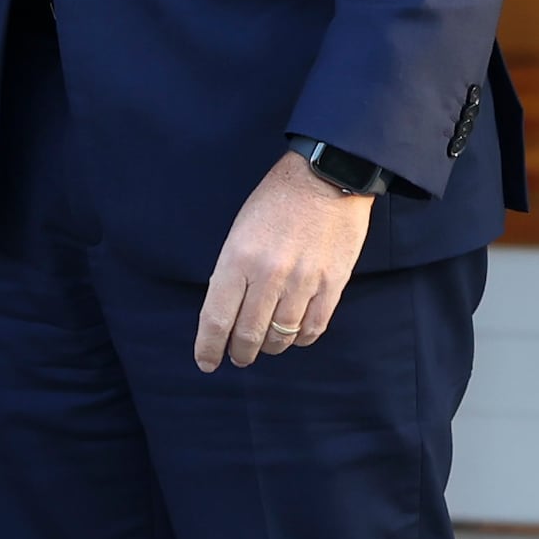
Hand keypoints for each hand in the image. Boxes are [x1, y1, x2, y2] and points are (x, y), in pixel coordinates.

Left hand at [194, 153, 371, 372]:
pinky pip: (313, 327)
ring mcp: (303, 281)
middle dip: (240, 352)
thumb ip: (232, 271)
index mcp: (238, 258)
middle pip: (248, 334)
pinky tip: (293, 336)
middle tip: (238, 357)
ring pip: (281, 337)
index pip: (217, 318)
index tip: (206, 362)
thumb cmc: (276, 201)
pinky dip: (300, 339)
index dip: (209, 347)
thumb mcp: (239, 231)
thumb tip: (227, 311)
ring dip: (269, 348)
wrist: (326, 176)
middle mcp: (268, 274)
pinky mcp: (332, 284)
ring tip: (265, 347)